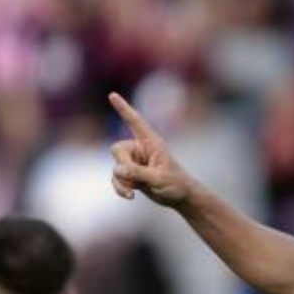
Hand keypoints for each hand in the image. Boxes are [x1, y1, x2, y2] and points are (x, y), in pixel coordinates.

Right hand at [109, 92, 194, 207]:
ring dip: (122, 182)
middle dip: (123, 166)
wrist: (181, 198)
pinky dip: (120, 188)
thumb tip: (117, 169)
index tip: (112, 95)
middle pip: (117, 150)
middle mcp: (140, 149)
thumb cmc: (177, 184)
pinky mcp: (131, 175)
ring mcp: (134, 162)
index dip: (123, 108)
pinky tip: (130, 197)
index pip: (135, 122)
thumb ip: (138, 173)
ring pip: (116, 168)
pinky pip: (116, 179)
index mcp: (151, 142)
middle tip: (134, 180)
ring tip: (133, 193)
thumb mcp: (159, 178)